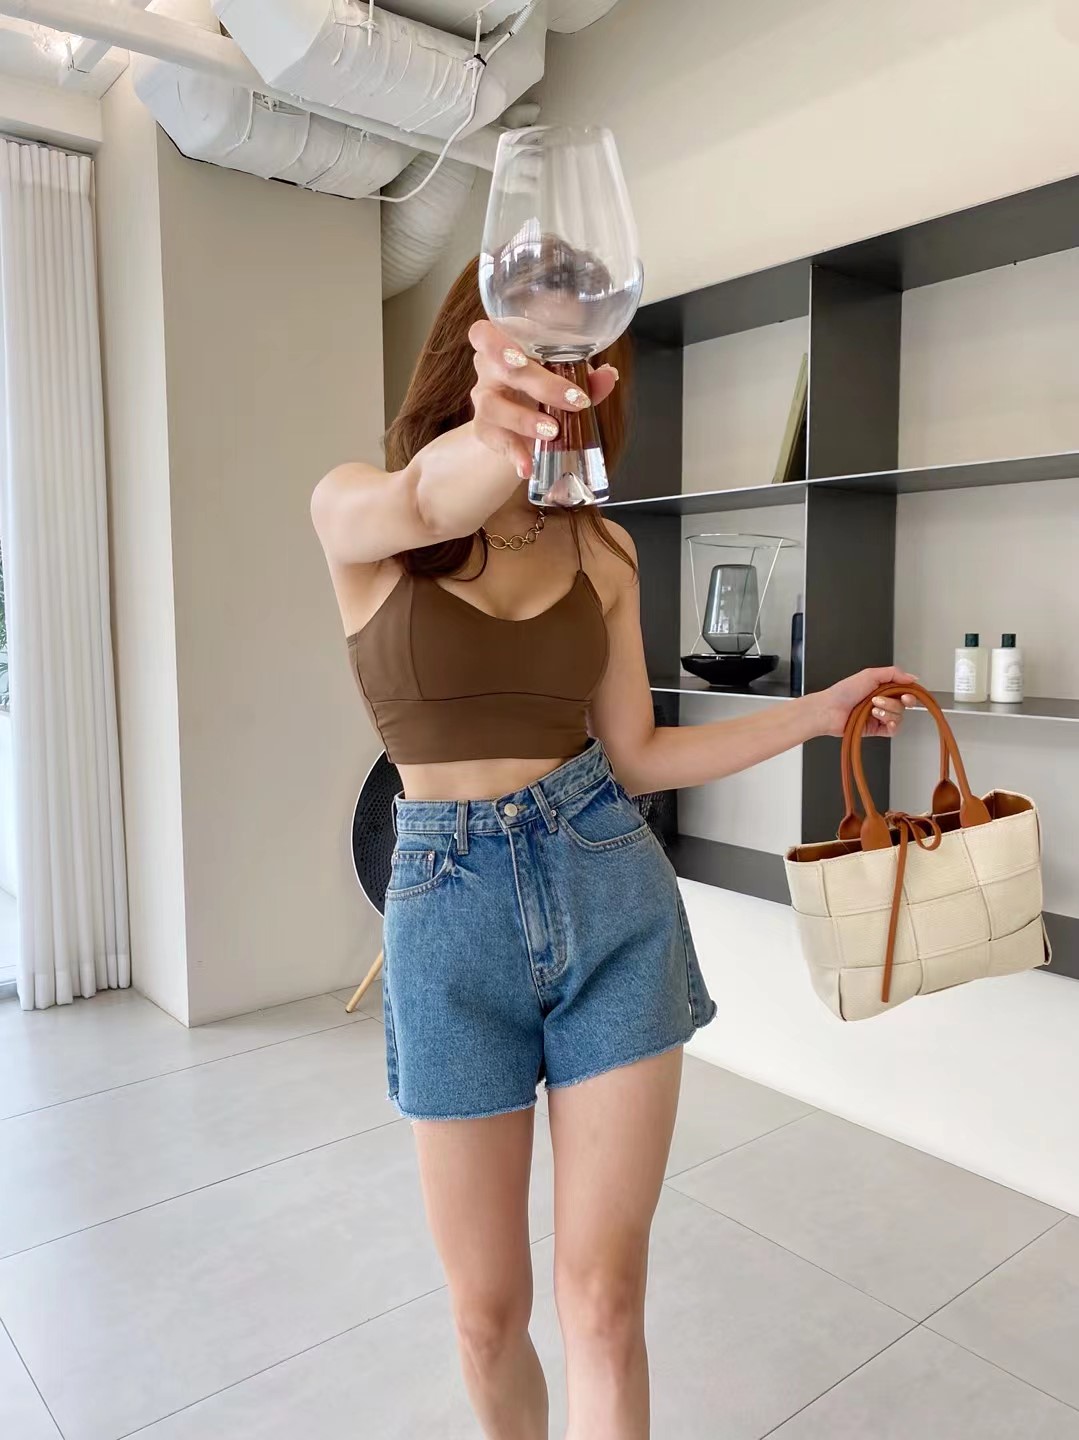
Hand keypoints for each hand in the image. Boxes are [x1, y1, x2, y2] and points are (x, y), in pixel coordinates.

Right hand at [467, 320, 618, 477]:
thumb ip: (584, 378)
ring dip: (526, 420)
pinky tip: (527, 467)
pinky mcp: (485, 431)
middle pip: (501, 369)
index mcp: (504, 345)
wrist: (518, 423)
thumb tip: (609, 376)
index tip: (524, 356)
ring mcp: (484, 402)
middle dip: (538, 382)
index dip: (498, 343)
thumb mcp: (561, 379)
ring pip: (495, 407)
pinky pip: (499, 442)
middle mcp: (488, 371)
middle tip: (571, 398)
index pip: (485, 334)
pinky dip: (516, 455)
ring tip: (553, 431)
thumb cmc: (538, 388)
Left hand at [812, 666, 918, 738]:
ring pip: (898, 716)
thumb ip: (893, 673)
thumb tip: (912, 677)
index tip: (906, 694)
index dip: (909, 693)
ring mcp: (879, 716)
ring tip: (872, 709)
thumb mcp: (870, 674)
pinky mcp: (876, 729)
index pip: (904, 691)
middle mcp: (882, 702)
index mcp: (882, 688)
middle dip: (894, 703)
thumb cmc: (844, 692)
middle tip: (880, 700)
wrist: (830, 710)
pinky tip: (883, 720)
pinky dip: (891, 725)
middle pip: (903, 705)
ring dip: (887, 712)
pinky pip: (893, 730)